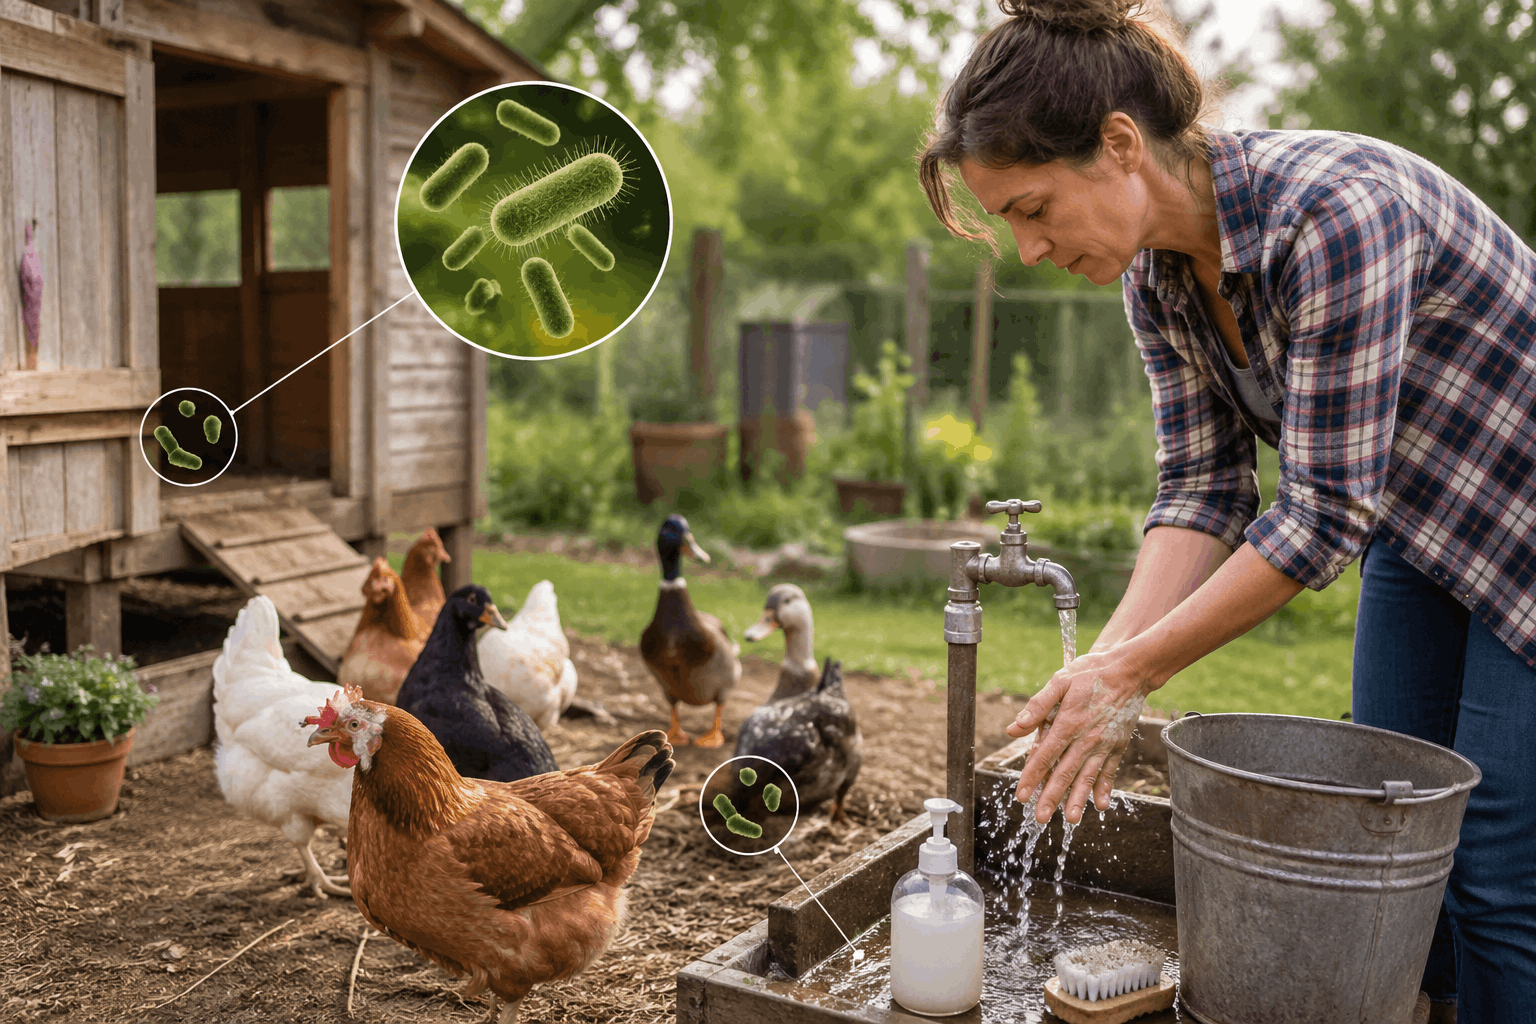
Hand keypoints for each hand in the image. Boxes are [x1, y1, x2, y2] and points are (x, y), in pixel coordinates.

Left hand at [1004, 645, 1154, 822]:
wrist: (1129, 671)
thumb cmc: (1090, 673)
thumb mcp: (1060, 681)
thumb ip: (1037, 706)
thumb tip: (1014, 728)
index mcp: (1067, 723)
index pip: (1044, 756)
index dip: (1032, 778)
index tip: (1021, 796)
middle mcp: (1086, 738)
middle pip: (1064, 773)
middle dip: (1051, 798)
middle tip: (1040, 818)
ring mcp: (1104, 744)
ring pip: (1087, 777)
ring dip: (1078, 800)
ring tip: (1070, 820)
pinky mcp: (1119, 745)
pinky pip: (1110, 771)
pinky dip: (1105, 788)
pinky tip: (1100, 804)